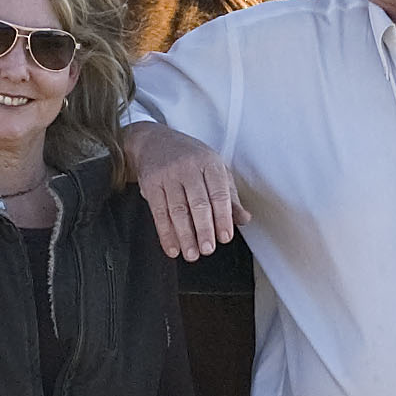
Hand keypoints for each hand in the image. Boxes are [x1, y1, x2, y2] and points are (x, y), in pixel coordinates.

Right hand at [124, 120, 237, 259]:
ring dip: (184, 235)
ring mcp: (168, 175)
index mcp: (210, 163)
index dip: (223, 217)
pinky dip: (165, 233)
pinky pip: (158, 212)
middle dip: (204, 229)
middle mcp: (189, 167)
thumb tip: (244, 219)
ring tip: (191, 254)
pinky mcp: (150, 184)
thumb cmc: (189, 158)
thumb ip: (230, 196)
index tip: (225, 236)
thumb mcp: (214, 170)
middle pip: (198, 203)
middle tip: (208, 249)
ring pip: (178, 210)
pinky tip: (172, 247)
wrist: (154, 141)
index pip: (219, 193)